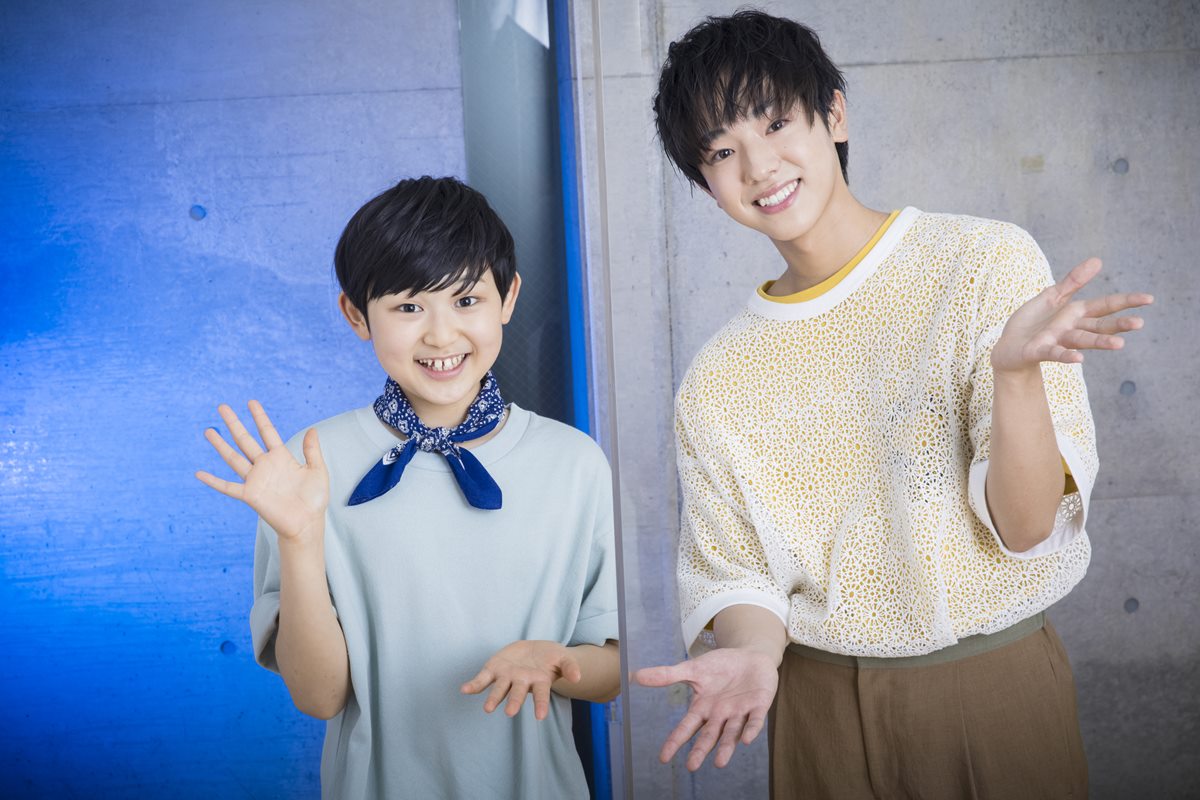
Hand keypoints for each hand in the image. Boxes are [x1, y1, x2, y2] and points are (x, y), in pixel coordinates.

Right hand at [195, 401, 328, 540]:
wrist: (307, 523)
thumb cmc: (314, 499)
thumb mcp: (317, 471)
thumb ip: (312, 451)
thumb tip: (312, 429)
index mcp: (281, 457)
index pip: (267, 432)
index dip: (259, 417)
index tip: (251, 402)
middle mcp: (265, 466)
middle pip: (245, 440)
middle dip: (234, 423)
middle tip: (222, 406)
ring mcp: (256, 480)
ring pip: (234, 458)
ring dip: (220, 445)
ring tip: (208, 430)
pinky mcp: (250, 495)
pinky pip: (228, 487)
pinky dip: (213, 481)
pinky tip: (199, 474)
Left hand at [461, 640, 581, 719]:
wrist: (535, 650)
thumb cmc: (551, 658)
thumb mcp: (563, 657)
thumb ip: (570, 666)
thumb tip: (578, 678)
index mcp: (539, 681)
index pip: (541, 695)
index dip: (541, 705)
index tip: (540, 717)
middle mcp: (522, 683)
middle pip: (517, 694)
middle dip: (514, 702)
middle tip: (509, 713)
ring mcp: (507, 677)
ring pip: (499, 689)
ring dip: (493, 698)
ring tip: (487, 708)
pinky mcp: (494, 669)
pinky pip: (482, 679)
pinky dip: (473, 685)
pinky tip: (465, 690)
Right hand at [633, 647, 778, 770]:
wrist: (750, 656)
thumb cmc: (720, 666)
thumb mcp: (693, 669)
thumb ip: (667, 675)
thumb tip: (635, 676)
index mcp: (703, 709)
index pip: (686, 728)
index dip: (675, 741)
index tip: (663, 758)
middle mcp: (720, 716)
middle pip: (709, 736)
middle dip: (700, 751)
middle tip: (691, 766)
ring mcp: (739, 712)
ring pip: (731, 734)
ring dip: (726, 748)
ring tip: (719, 762)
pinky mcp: (758, 706)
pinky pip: (754, 720)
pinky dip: (750, 730)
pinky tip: (747, 740)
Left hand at [991, 258, 1152, 372]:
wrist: (1008, 346)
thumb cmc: (1032, 323)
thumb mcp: (1051, 296)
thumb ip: (1073, 281)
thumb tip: (1098, 260)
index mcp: (1075, 314)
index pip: (1105, 306)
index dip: (1126, 301)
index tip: (1149, 298)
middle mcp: (1070, 329)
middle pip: (1099, 326)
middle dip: (1118, 325)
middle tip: (1140, 323)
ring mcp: (1057, 341)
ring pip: (1082, 340)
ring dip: (1100, 343)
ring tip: (1119, 344)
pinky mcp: (1039, 351)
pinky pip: (1055, 353)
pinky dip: (1066, 356)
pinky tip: (1079, 359)